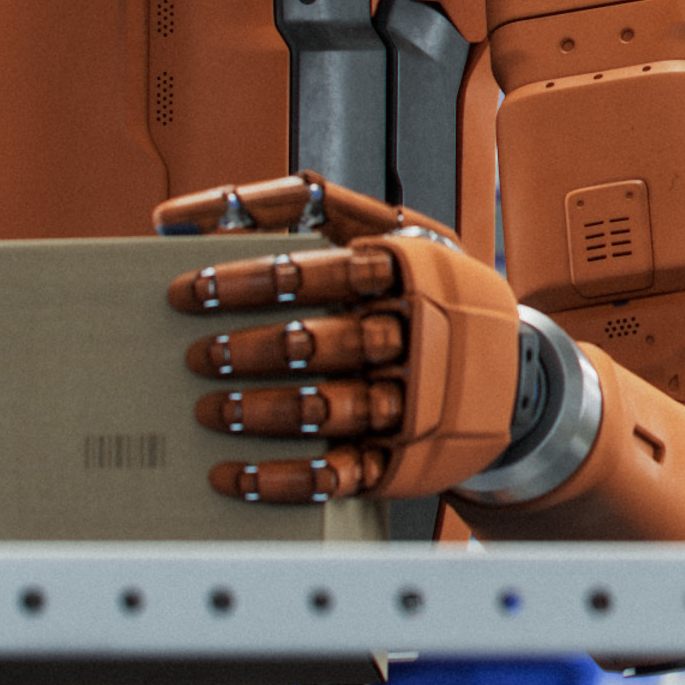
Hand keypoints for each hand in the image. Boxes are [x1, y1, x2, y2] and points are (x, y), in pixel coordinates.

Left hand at [159, 175, 530, 505]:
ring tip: (212, 412)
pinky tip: (238, 475)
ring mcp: (413, 399)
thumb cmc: (415, 281)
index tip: (190, 291)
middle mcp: (414, 336)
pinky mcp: (403, 457)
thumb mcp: (376, 226)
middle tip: (200, 356)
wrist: (509, 365)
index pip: (327, 272)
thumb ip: (288, 205)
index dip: (255, 281)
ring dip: (266, 412)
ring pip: (334, 408)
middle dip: (257, 350)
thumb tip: (175, 216)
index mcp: (408, 273)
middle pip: (330, 343)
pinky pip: (343, 474)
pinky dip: (287, 479)